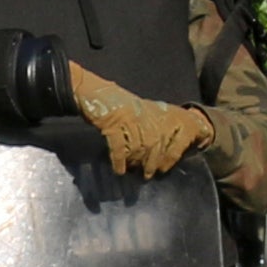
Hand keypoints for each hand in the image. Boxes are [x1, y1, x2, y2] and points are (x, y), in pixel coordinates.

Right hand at [69, 62, 212, 178]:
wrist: (95, 92)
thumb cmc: (119, 106)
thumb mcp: (141, 113)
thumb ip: (154, 127)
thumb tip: (163, 152)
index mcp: (154, 112)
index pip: (172, 133)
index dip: (171, 152)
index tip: (165, 167)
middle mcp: (144, 114)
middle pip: (155, 142)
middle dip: (153, 161)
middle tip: (149, 174)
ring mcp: (128, 117)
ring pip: (139, 144)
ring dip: (137, 161)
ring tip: (134, 172)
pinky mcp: (112, 122)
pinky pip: (119, 144)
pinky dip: (119, 160)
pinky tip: (119, 170)